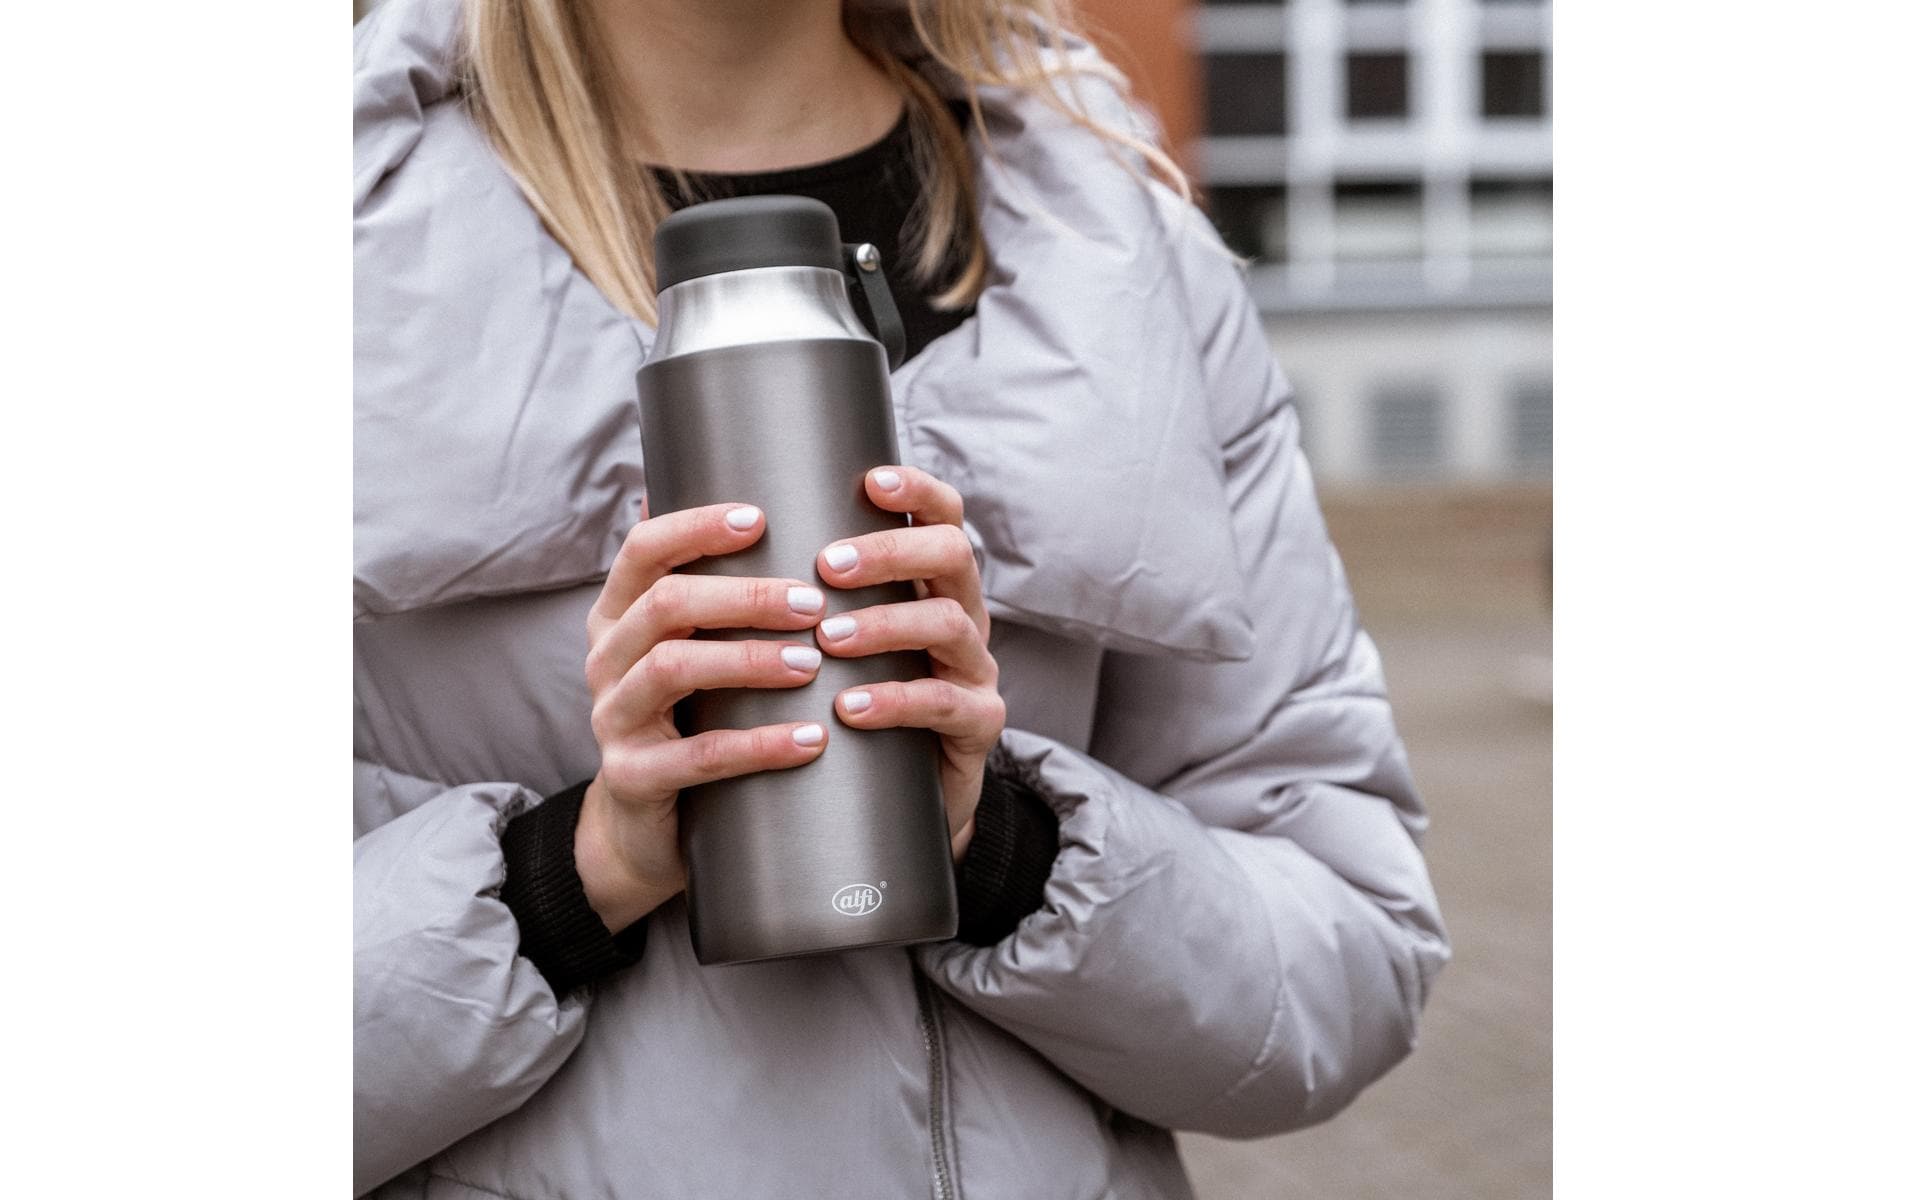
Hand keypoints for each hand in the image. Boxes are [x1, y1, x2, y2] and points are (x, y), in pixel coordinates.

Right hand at [575, 500, 830, 931]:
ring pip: (674, 670)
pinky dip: (760, 744)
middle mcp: (605, 658)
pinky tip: (811, 739)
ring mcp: (612, 719)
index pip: (643, 549)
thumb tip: (748, 493)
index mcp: (618, 615)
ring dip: (751, 661)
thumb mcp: (688, 649)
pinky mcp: (633, 778)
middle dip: (745, 596)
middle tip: (814, 603)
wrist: (645, 827)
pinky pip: (698, 757)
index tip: (762, 517)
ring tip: (814, 663)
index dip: (697, 527)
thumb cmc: (686, 718)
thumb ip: (710, 588)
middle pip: (666, 604)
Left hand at [814, 466, 1005, 861]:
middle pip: (952, 555)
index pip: (941, 516)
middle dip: (890, 552)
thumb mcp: (820, 638)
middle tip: (828, 566)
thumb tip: (663, 504)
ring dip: (884, 624)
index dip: (916, 490)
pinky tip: (850, 708)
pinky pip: (945, 705)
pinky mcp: (976, 728)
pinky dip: (894, 702)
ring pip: (948, 624)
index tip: (869, 480)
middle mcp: (960, 615)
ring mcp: (973, 670)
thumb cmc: (838, 701)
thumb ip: (778, 582)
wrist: (888, 807)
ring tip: (826, 640)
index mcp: (928, 582)